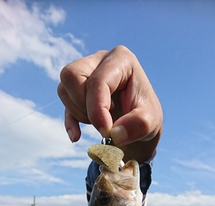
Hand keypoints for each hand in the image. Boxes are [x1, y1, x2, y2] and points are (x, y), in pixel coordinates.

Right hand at [57, 45, 162, 162]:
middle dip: (83, 106)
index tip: (107, 131)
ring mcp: (86, 71)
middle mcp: (100, 59)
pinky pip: (63, 101)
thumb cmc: (146, 117)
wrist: (139, 123)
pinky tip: (77, 136)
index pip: (97, 81)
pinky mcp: (77, 88)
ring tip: (101, 122)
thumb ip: (139, 125)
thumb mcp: (151, 122)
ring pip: (64, 88)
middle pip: (71, 75)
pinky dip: (70, 121)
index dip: (97, 109)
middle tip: (103, 122)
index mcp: (121, 59)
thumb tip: (115, 133)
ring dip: (79, 113)